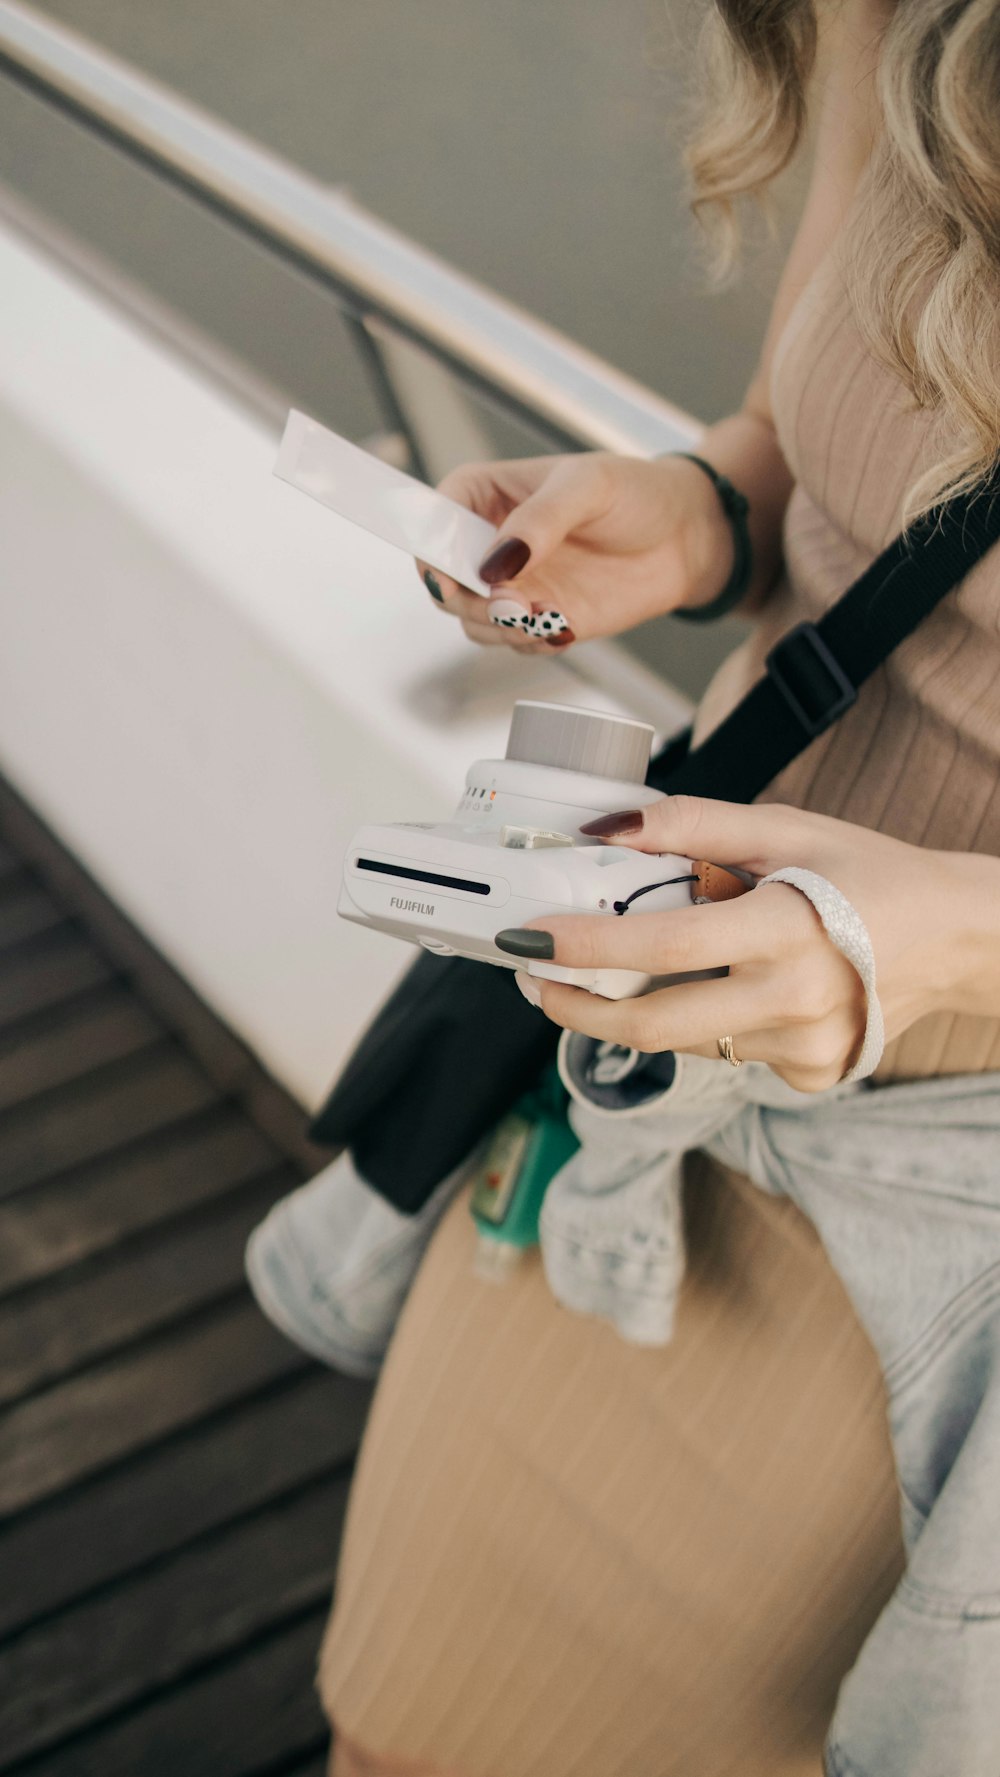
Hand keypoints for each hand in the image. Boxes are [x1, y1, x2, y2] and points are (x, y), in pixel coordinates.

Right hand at [415, 451, 731, 650]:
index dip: (430, 554)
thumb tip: (495, 565)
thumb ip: (539, 521)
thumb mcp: (587, 486)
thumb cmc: (635, 492)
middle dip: (470, 603)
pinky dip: (532, 643)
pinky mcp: (538, 619)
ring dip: (502, 629)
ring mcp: (511, 586)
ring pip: (473, 623)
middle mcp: (488, 544)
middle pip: (444, 585)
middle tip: (511, 606)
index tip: (450, 580)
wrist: (685, 536)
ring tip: (546, 616)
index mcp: (484, 495)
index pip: (431, 524)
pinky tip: (564, 627)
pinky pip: (513, 644)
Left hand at [498, 796, 962, 1091]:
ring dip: (652, 1002)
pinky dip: (711, 1019)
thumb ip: (693, 823)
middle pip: (654, 1024)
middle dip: (577, 1006)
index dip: (586, 947)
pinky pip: (727, 1052)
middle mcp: (794, 1000)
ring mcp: (803, 1049)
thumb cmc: (868, 874)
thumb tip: (606, 826)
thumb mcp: (786, 828)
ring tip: (666, 958)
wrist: (956, 939)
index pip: (664, 945)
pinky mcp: (807, 1077)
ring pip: (688, 1037)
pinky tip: (743, 987)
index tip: (528, 940)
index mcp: (787, 927)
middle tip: (536, 980)